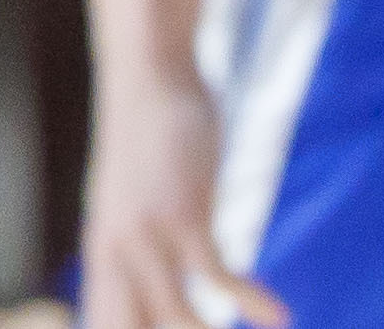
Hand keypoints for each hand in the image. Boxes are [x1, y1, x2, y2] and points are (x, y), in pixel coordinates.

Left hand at [79, 72, 283, 328]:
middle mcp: (114, 258)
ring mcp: (146, 236)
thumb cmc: (145, 152)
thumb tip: (154, 302)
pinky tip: (280, 318)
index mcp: (103, 263)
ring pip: (174, 320)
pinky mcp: (182, 212)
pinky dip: (248, 301)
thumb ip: (138, 262)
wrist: (145, 78)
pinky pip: (216, 273)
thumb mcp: (130, 213)